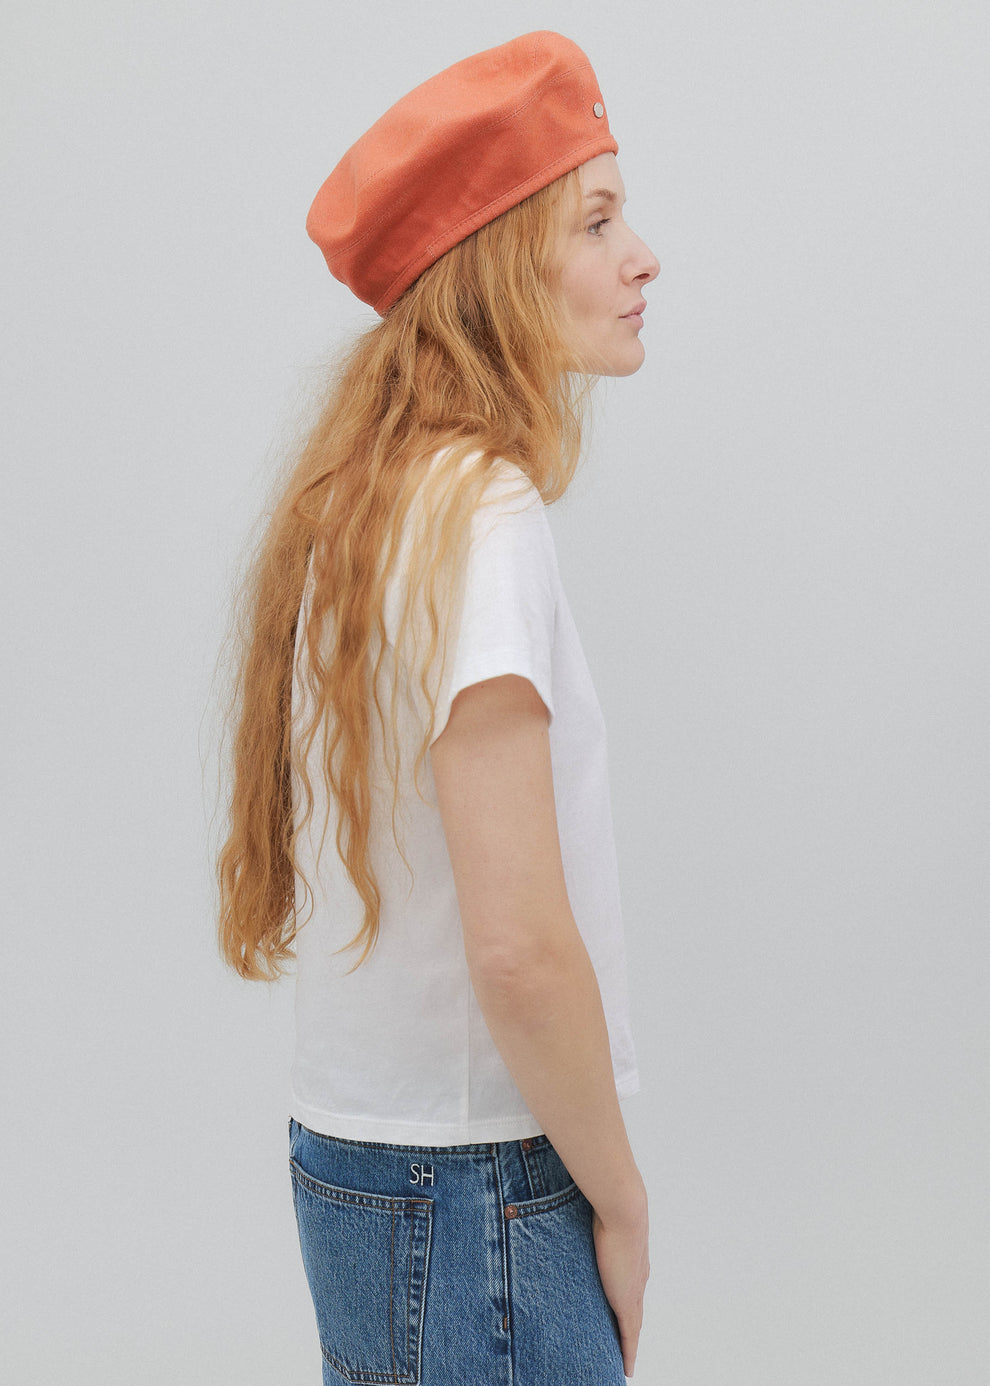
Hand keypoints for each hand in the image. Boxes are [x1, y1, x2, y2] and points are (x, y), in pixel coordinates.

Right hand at [592, 1200, 649, 1377]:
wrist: (624, 1210)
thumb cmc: (609, 1205)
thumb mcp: (596, 1218)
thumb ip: (587, 1220)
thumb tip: (574, 1209)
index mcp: (631, 1260)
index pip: (628, 1289)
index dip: (623, 1305)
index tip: (618, 1315)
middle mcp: (637, 1278)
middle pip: (632, 1312)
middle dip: (626, 1328)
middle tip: (618, 1345)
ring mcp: (634, 1291)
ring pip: (631, 1327)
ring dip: (626, 1342)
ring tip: (620, 1358)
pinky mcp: (628, 1303)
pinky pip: (629, 1336)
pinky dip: (628, 1352)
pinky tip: (627, 1367)